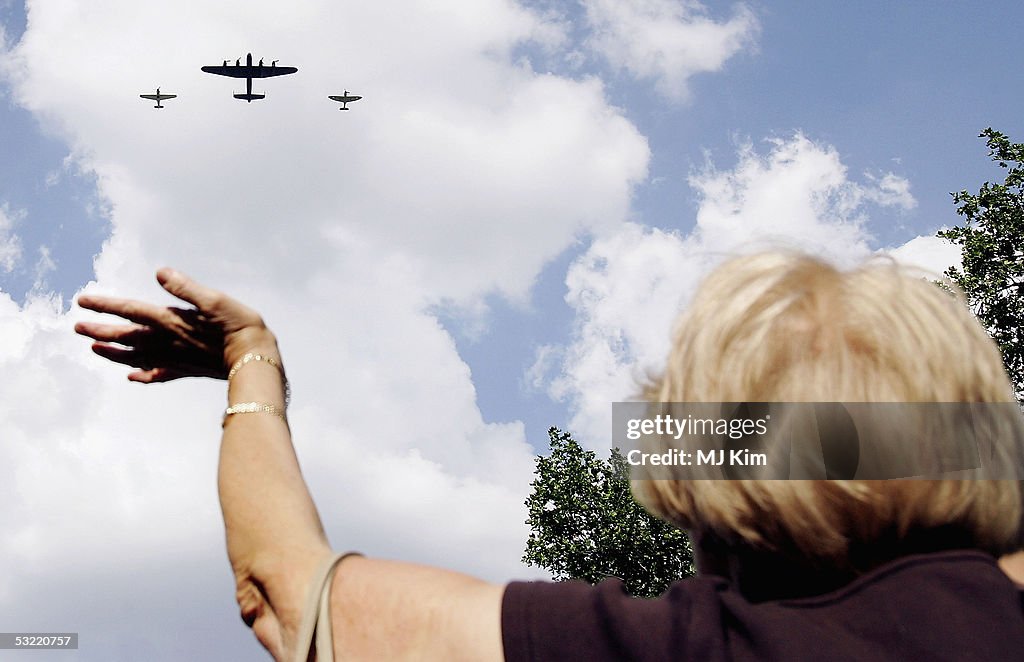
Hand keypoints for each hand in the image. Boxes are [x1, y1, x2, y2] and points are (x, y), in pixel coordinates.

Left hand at [75, 268, 277, 381]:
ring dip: (113, 353)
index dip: (105, 305)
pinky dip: (142, 375)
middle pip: (126, 336)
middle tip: (77, 327)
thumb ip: (185, 287)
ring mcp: (174, 359)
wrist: (254, 359)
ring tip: (94, 349)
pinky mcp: (185, 371)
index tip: (82, 301)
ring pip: (135, 357)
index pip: (130, 310)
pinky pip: (157, 375)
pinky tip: (132, 377)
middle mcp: (167, 342)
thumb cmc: (238, 325)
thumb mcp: (214, 299)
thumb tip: (161, 272)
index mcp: (170, 321)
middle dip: (100, 330)